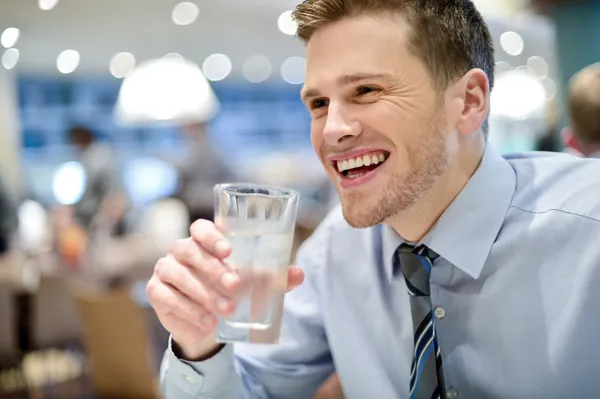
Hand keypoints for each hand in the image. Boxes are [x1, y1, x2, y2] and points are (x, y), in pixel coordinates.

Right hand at [146, 219, 304, 359]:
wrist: (208, 324)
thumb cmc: (230, 292)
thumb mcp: (253, 284)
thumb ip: (273, 278)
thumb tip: (298, 274)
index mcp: (202, 241)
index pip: (200, 228)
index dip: (212, 236)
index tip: (229, 250)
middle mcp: (180, 250)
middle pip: (189, 250)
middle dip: (213, 269)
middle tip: (235, 286)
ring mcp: (165, 269)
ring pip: (179, 275)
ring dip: (204, 293)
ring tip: (227, 310)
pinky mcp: (156, 291)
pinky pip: (167, 297)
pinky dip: (190, 310)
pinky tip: (209, 320)